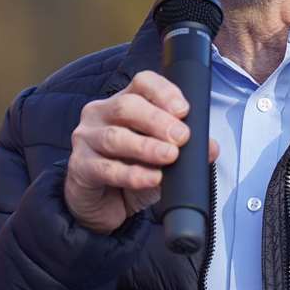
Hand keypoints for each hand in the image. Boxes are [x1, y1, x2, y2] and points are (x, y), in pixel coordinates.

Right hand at [64, 70, 218, 234]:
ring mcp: (86, 139)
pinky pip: (106, 169)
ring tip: (170, 156)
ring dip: (146, 147)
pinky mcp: (80, 166)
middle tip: (181, 137)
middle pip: (126, 106)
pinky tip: (152, 178)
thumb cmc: (131, 171)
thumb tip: (210, 148)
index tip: (184, 110)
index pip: (142, 83)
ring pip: (114, 136)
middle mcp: (100, 114)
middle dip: (157, 120)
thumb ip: (185, 150)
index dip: (164, 92)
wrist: (103, 205)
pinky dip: (132, 174)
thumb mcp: (162, 159)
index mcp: (124, 102)